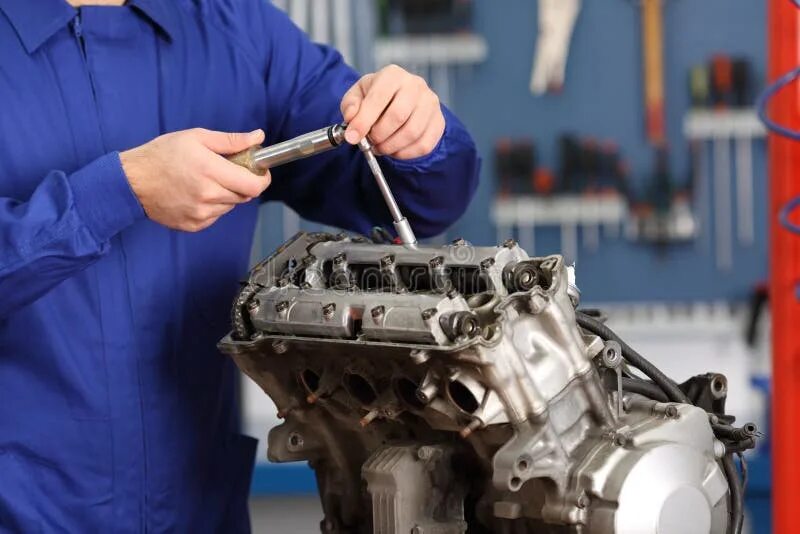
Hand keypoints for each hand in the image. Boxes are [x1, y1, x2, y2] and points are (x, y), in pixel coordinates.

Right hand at [120, 128, 269, 231]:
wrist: (132, 182)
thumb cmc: (161, 155)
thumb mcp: (196, 138)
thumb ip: (231, 140)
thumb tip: (258, 138)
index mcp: (211, 171)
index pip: (254, 185)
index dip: (262, 179)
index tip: (259, 171)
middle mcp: (209, 196)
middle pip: (244, 196)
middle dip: (242, 183)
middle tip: (227, 171)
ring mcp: (201, 213)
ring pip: (230, 206)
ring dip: (226, 194)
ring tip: (205, 181)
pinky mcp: (194, 225)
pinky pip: (215, 216)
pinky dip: (213, 206)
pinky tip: (196, 194)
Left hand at [340, 64, 445, 159]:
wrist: (402, 100)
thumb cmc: (377, 97)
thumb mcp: (358, 95)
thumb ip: (350, 105)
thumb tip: (351, 118)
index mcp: (393, 75)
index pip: (378, 97)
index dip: (363, 120)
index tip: (352, 137)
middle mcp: (415, 85)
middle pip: (398, 116)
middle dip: (379, 135)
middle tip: (369, 143)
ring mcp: (430, 104)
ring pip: (412, 132)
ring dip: (391, 146)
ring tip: (380, 147)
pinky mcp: (438, 122)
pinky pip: (423, 145)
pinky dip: (405, 153)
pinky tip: (394, 150)